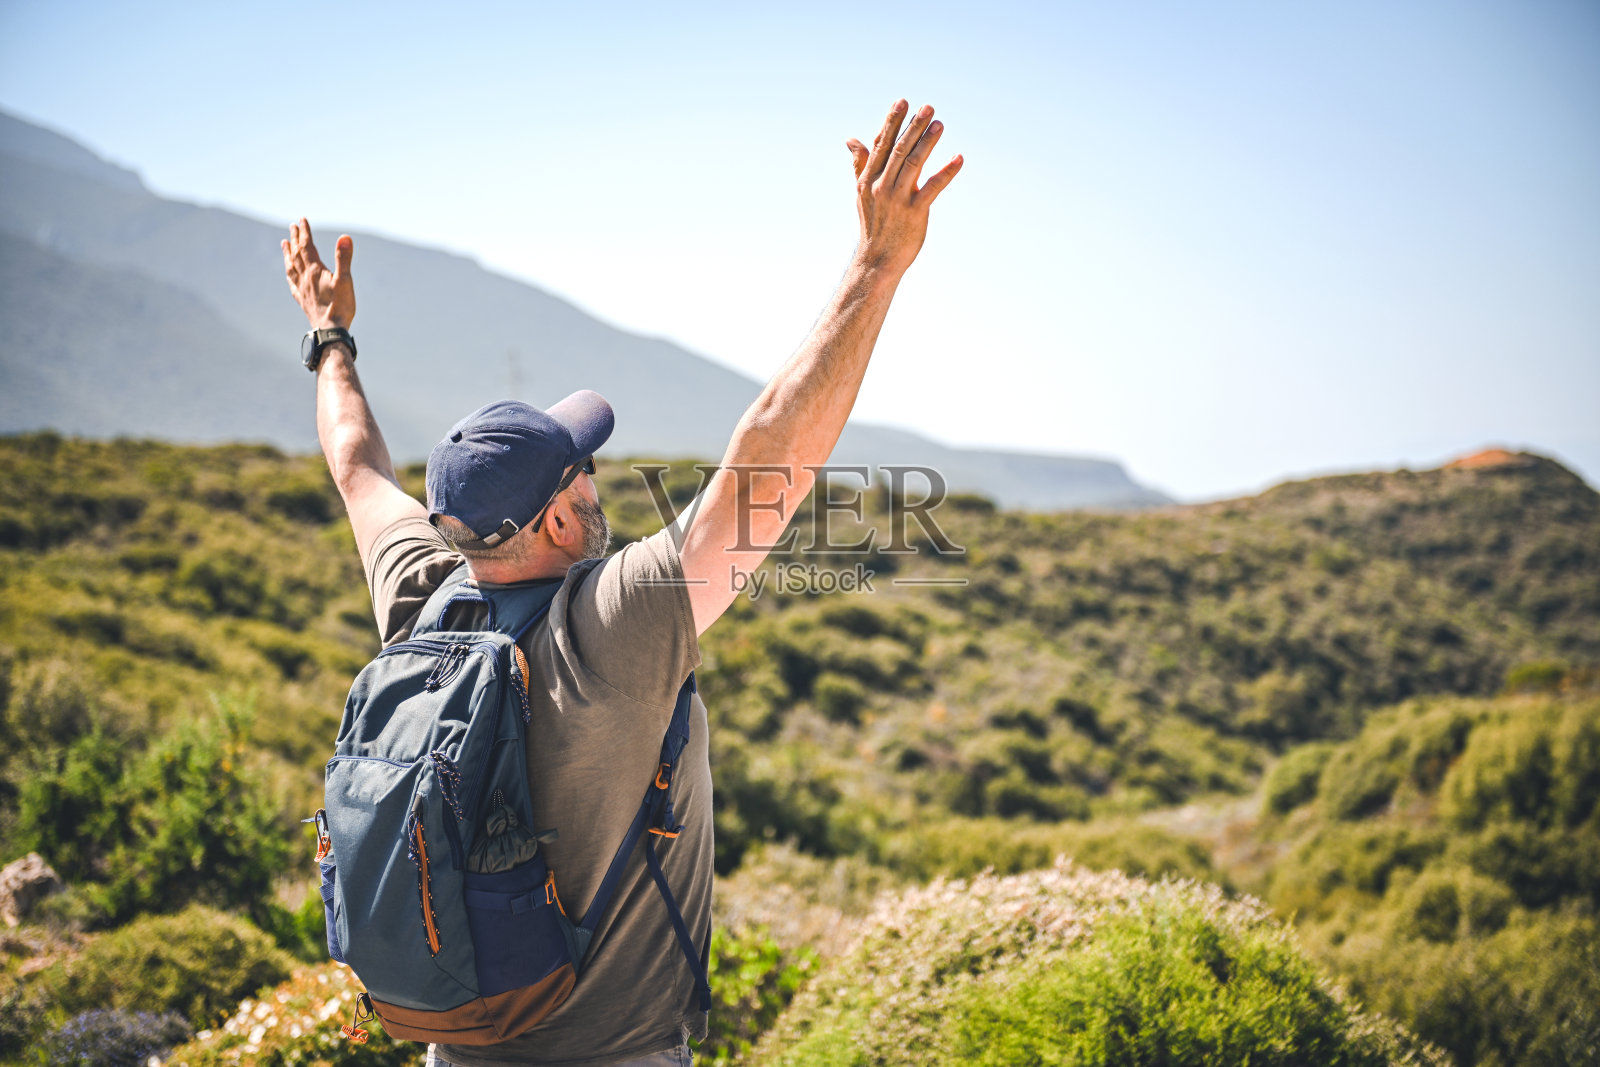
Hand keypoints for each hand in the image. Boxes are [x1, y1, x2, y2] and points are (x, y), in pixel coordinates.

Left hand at [282, 218, 355, 328]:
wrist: (330, 331)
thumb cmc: (340, 307)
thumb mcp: (345, 280)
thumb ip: (344, 258)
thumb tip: (345, 237)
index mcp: (315, 271)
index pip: (307, 246)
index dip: (304, 232)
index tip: (302, 220)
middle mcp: (305, 278)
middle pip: (297, 254)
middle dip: (295, 239)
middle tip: (292, 226)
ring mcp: (303, 290)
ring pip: (292, 267)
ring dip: (288, 254)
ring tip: (284, 244)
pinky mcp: (303, 301)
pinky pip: (292, 284)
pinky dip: (289, 274)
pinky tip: (288, 273)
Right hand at [845, 100, 962, 274]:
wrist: (877, 260)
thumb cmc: (873, 224)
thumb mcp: (862, 192)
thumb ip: (860, 164)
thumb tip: (851, 139)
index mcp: (868, 179)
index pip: (881, 144)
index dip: (892, 122)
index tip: (903, 102)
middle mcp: (881, 186)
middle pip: (898, 150)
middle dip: (913, 127)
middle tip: (927, 107)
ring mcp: (898, 199)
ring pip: (913, 164)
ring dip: (927, 143)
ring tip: (939, 124)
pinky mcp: (915, 213)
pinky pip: (933, 188)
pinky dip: (946, 172)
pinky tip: (958, 158)